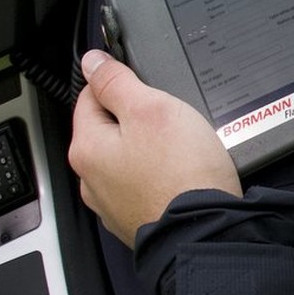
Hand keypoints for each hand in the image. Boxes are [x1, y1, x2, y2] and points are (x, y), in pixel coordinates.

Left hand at [68, 50, 241, 246]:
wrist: (206, 231)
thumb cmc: (182, 174)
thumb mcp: (151, 108)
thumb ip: (117, 82)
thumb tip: (92, 62)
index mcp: (87, 148)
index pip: (90, 97)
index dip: (120, 85)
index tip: (145, 88)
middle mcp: (91, 180)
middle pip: (109, 131)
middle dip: (137, 122)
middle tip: (172, 122)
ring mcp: (113, 205)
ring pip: (128, 161)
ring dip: (149, 152)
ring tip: (181, 153)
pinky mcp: (137, 221)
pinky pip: (144, 187)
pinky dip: (160, 179)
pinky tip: (181, 178)